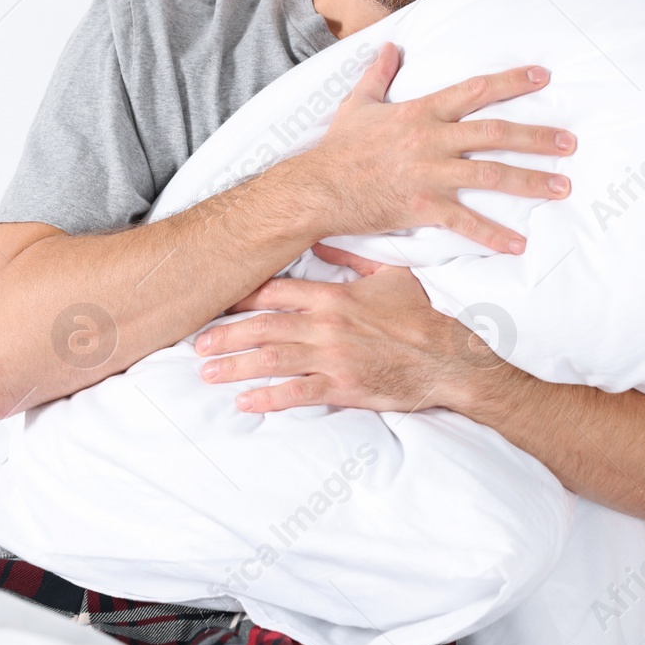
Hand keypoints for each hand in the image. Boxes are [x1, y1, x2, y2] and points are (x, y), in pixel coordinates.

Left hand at [193, 243, 500, 413]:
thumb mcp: (390, 277)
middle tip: (196, 344)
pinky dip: (268, 398)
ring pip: (272, 360)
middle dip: (226, 335)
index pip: (277, 291)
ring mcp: (333, 357)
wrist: (448, 358)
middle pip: (264, 327)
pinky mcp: (343, 387)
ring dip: (235, 367)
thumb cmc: (421, 317)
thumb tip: (327, 241)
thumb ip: (354, 260)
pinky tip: (245, 403)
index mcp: (334, 296)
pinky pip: (297, 393)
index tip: (216, 299)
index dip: (242, 296)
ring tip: (207, 373)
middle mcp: (327, 325)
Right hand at [287, 42, 574, 254]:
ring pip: (491, 175)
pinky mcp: (423, 207)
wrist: (317, 188)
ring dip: (530, 181)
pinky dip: (493, 235)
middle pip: (496, 134)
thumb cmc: (338, 148)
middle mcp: (432, 139)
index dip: (512, 82)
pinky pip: (466, 222)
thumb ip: (378, 75)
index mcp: (421, 112)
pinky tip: (518, 245)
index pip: (475, 91)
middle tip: (570, 142)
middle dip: (537, 137)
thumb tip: (388, 47)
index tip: (543, 77)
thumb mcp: (357, 104)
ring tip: (562, 186)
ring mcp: (430, 174)